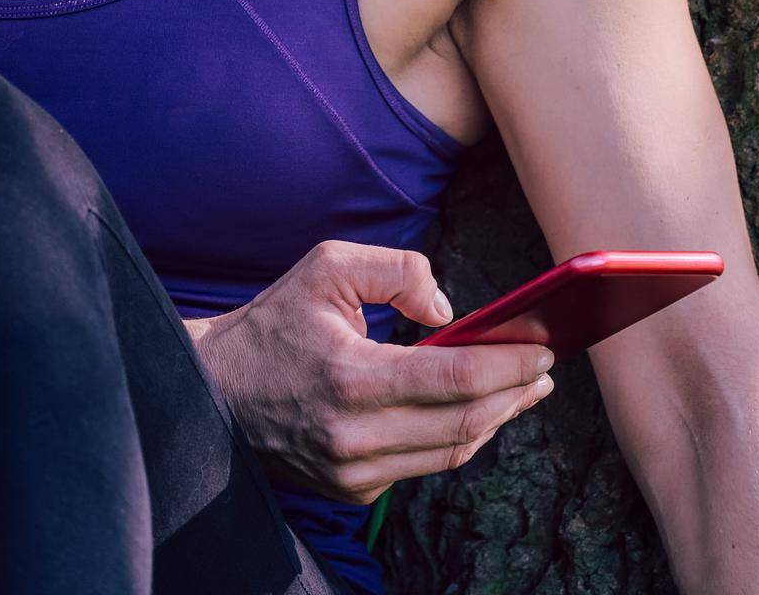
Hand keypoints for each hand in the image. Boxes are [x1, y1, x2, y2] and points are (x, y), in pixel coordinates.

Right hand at [186, 240, 554, 505]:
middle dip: (514, 394)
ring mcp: (352, 474)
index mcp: (350, 379)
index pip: (453, 379)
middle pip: (463, 423)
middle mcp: (354, 438)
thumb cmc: (273, 323)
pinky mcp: (350, 491)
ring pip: (449, 452)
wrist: (211, 392)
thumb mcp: (327, 267)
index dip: (508, 365)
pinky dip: (457, 436)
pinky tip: (477, 410)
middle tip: (547, 368)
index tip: (544, 349)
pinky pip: (423, 465)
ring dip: (495, 420)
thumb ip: (397, 270)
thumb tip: (448, 310)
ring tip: (525, 389)